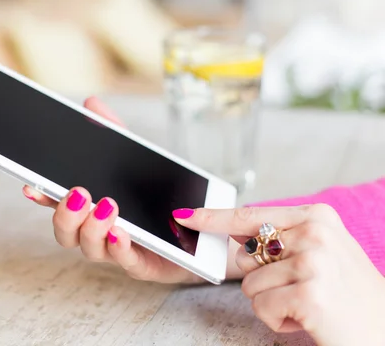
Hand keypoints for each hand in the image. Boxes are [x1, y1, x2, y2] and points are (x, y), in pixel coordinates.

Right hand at [22, 96, 242, 283]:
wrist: (199, 229)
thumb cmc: (157, 196)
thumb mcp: (136, 158)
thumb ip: (114, 133)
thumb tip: (91, 104)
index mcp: (90, 210)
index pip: (57, 205)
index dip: (42, 197)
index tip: (31, 186)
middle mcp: (97, 232)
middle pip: (65, 234)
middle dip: (65, 216)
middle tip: (78, 194)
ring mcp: (117, 250)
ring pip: (90, 249)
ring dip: (93, 228)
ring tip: (107, 205)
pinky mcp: (143, 264)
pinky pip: (125, 262)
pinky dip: (119, 248)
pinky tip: (121, 231)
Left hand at [174, 204, 384, 344]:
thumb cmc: (350, 295)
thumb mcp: (322, 253)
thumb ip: (281, 240)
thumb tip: (233, 240)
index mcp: (317, 216)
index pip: (250, 215)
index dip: (213, 217)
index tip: (184, 214)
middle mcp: (314, 234)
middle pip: (245, 256)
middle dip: (264, 280)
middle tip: (304, 290)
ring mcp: (313, 263)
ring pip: (250, 286)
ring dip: (274, 303)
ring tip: (310, 306)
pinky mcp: (308, 294)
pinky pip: (262, 307)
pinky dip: (279, 321)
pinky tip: (309, 320)